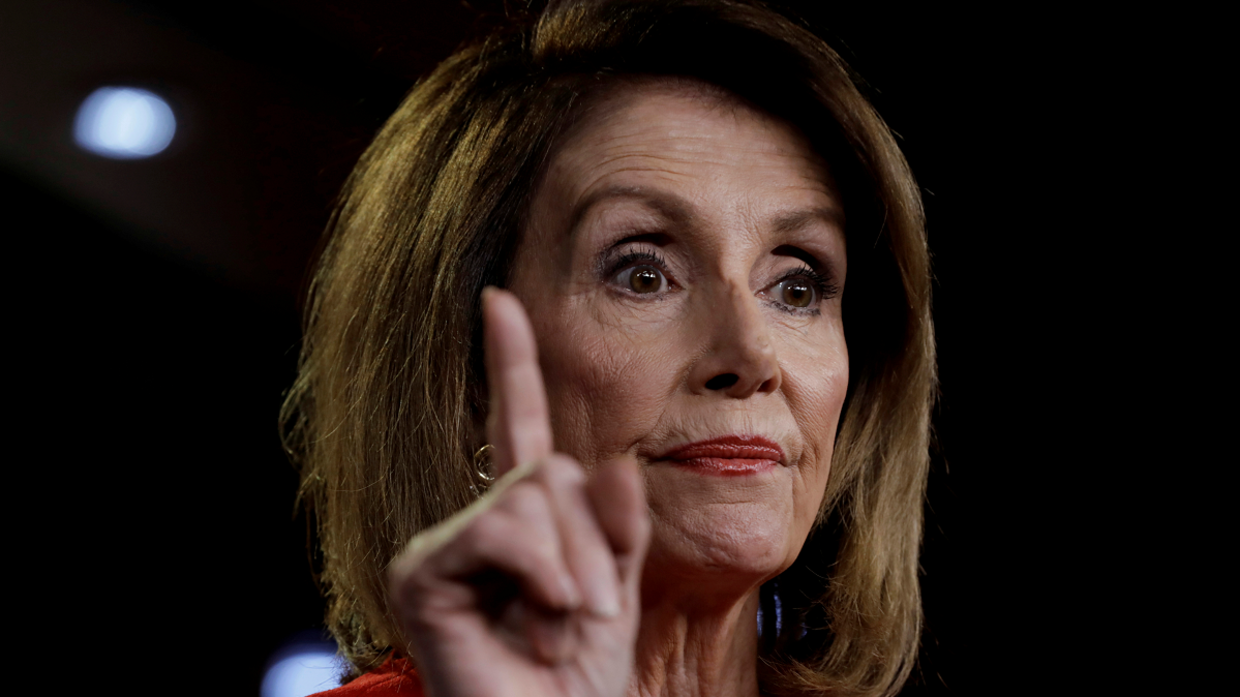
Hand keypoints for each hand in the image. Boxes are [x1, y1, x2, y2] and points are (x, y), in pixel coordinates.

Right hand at [388, 287, 649, 696]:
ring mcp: (443, 547)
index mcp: (523, 519)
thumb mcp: (614, 585)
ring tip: (559, 622)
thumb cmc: (577, 677)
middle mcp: (478, 523)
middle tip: (588, 608)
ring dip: (570, 565)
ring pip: (530, 494)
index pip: (519, 428)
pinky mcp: (422, 573)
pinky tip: (534, 620)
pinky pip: (501, 529)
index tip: (501, 300)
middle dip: (591, 540)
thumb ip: (616, 522)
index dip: (511, 363)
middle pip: (550, 471)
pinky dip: (538, 572)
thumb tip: (610, 462)